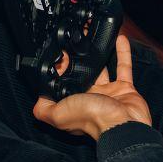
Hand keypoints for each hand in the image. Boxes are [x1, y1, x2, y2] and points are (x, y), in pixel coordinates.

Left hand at [32, 35, 151, 140]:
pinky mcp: (125, 89)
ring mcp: (108, 93)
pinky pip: (123, 67)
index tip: (61, 54)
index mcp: (74, 104)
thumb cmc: (93, 119)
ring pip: (103, 68)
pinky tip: (119, 39)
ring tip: (95, 37)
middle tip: (77, 42)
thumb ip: (44, 108)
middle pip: (82, 74)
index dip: (61, 69)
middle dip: (79, 60)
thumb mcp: (58, 114)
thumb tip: (37, 101)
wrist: (123, 124)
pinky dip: (123, 52)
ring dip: (100, 53)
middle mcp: (90, 98)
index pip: (64, 84)